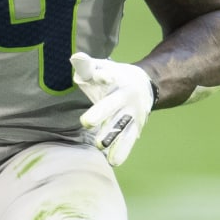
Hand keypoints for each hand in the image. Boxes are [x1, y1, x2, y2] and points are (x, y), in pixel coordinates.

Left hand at [70, 52, 154, 167]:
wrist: (145, 85)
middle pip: (112, 105)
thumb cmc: (114, 76)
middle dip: (100, 113)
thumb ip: (87, 66)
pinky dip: (122, 150)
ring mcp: (131, 113)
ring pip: (121, 126)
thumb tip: (75, 58)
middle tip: (87, 122)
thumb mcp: (102, 66)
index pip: (106, 76)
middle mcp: (125, 97)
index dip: (104, 75)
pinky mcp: (135, 126)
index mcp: (115, 79)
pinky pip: (128, 140)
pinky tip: (113, 161)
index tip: (105, 76)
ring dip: (112, 136)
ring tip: (100, 146)